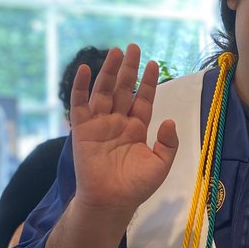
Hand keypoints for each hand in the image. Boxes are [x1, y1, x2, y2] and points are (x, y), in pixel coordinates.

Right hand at [68, 44, 177, 215]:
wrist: (112, 201)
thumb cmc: (136, 186)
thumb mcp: (160, 165)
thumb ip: (168, 143)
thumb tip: (169, 120)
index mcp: (137, 128)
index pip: (143, 99)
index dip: (148, 82)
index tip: (153, 63)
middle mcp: (118, 121)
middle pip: (123, 89)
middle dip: (128, 68)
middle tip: (133, 47)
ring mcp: (100, 123)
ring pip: (104, 91)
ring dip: (109, 71)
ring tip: (115, 51)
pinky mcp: (82, 129)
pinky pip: (80, 104)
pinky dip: (81, 87)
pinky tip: (86, 70)